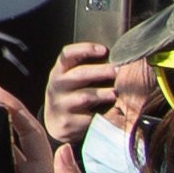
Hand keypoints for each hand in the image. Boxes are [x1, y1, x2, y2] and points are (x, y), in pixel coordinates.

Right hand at [41, 41, 127, 155]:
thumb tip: (118, 58)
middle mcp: (57, 86)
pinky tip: (115, 113)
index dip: (85, 49)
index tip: (104, 50)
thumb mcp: (70, 78)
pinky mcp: (69, 123)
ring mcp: (62, 105)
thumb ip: (86, 68)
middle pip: (79, 75)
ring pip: (84, 97)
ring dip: (102, 94)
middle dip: (101, 72)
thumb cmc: (71, 94)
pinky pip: (89, 118)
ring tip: (115, 93)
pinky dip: (103, 115)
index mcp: (59, 71)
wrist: (55, 122)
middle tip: (118, 71)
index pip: (67, 54)